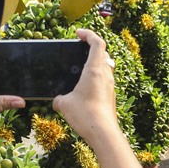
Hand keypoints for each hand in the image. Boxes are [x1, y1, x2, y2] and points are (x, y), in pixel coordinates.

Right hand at [53, 29, 119, 144]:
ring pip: (106, 67)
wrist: (103, 133)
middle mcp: (106, 75)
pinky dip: (96, 77)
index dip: (89, 34)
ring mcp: (110, 86)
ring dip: (95, 63)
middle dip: (92, 47)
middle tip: (80, 48)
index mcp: (95, 70)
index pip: (98, 43)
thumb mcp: (64, 104)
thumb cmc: (85, 115)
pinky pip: (104, 80)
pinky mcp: (110, 97)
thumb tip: (57, 100)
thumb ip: (58, 98)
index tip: (78, 34)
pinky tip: (84, 87)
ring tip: (81, 68)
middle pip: (103, 53)